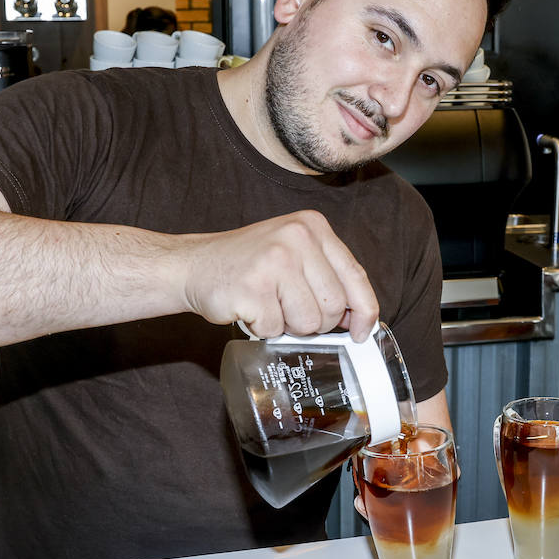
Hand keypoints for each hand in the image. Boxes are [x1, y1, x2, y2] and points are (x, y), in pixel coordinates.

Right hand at [179, 210, 378, 338]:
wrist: (194, 265)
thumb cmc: (248, 265)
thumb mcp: (293, 253)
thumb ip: (327, 277)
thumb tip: (360, 319)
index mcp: (313, 226)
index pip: (355, 275)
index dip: (364, 310)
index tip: (362, 331)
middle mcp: (297, 237)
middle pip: (334, 306)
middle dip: (315, 321)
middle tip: (288, 309)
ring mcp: (275, 261)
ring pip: (308, 322)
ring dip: (288, 326)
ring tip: (267, 305)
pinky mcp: (253, 287)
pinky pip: (276, 329)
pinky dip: (263, 329)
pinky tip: (249, 308)